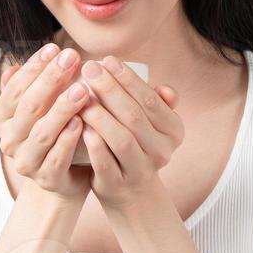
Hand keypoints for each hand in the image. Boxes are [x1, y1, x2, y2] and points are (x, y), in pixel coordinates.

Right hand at [0, 44, 92, 201]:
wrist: (67, 174)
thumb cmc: (54, 131)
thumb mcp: (42, 105)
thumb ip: (35, 84)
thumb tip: (24, 62)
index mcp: (2, 119)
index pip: (15, 88)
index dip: (34, 67)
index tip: (55, 48)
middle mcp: (8, 141)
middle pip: (29, 106)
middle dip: (51, 80)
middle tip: (72, 59)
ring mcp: (26, 162)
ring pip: (41, 133)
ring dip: (62, 109)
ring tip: (82, 90)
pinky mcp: (46, 179)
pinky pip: (56, 158)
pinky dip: (68, 140)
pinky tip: (81, 122)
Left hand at [75, 56, 183, 210]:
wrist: (131, 191)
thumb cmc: (137, 144)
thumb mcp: (152, 124)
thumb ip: (157, 103)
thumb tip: (166, 89)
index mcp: (173, 131)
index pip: (151, 100)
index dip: (128, 78)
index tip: (106, 60)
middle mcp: (161, 152)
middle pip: (134, 116)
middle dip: (110, 90)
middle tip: (89, 69)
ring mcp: (140, 171)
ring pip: (121, 139)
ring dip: (100, 115)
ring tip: (81, 95)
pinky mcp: (117, 185)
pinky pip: (104, 162)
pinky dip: (92, 142)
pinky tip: (79, 124)